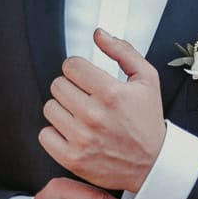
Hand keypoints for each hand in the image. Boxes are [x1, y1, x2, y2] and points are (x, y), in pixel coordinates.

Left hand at [39, 28, 167, 192]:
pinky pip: (45, 135)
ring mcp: (81, 138)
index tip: (86, 78)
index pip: (71, 66)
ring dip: (63, 109)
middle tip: (86, 98)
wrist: (153, 164)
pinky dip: (56, 133)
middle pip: (57, 85)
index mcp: (111, 93)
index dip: (78, 69)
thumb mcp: (147, 79)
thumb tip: (98, 34)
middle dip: (71, 88)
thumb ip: (122, 51)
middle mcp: (94, 116)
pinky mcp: (72, 158)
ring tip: (80, 116)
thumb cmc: (148, 121)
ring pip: (49, 108)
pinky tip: (73, 133)